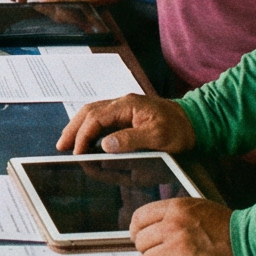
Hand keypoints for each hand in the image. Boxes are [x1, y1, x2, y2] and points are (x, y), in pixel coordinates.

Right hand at [58, 93, 193, 155]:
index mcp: (127, 105)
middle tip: (61, 146)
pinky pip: (101, 118)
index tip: (76, 153)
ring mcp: (124, 107)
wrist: (194, 122)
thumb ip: (130, 139)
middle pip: (89, 112)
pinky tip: (85, 138)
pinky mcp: (127, 115)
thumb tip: (105, 144)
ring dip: (78, 127)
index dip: (83, 135)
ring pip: (93, 113)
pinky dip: (89, 127)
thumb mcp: (157, 137)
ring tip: (67, 142)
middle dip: (73, 128)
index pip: (96, 118)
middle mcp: (122, 103)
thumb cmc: (178, 130)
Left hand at [131, 196, 245, 255]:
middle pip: (141, 243)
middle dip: (151, 249)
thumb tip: (145, 228)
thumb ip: (172, 214)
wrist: (251, 247)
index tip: (139, 238)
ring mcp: (178, 251)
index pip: (139, 219)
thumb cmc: (226, 228)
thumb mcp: (198, 208)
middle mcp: (174, 227)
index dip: (136, 231)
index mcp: (176, 209)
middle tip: (166, 253)